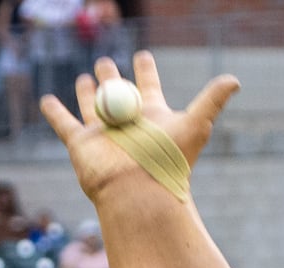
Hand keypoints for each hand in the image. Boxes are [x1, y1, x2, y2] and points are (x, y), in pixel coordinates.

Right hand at [41, 52, 239, 203]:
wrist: (140, 194)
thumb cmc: (169, 162)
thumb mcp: (194, 125)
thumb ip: (212, 100)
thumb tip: (235, 79)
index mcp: (152, 114)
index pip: (148, 85)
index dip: (145, 70)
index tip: (143, 57)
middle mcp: (127, 122)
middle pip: (117, 92)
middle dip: (112, 75)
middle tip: (106, 61)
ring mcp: (103, 133)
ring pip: (92, 104)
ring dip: (87, 90)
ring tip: (86, 76)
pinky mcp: (81, 144)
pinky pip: (64, 123)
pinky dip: (54, 112)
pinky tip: (47, 101)